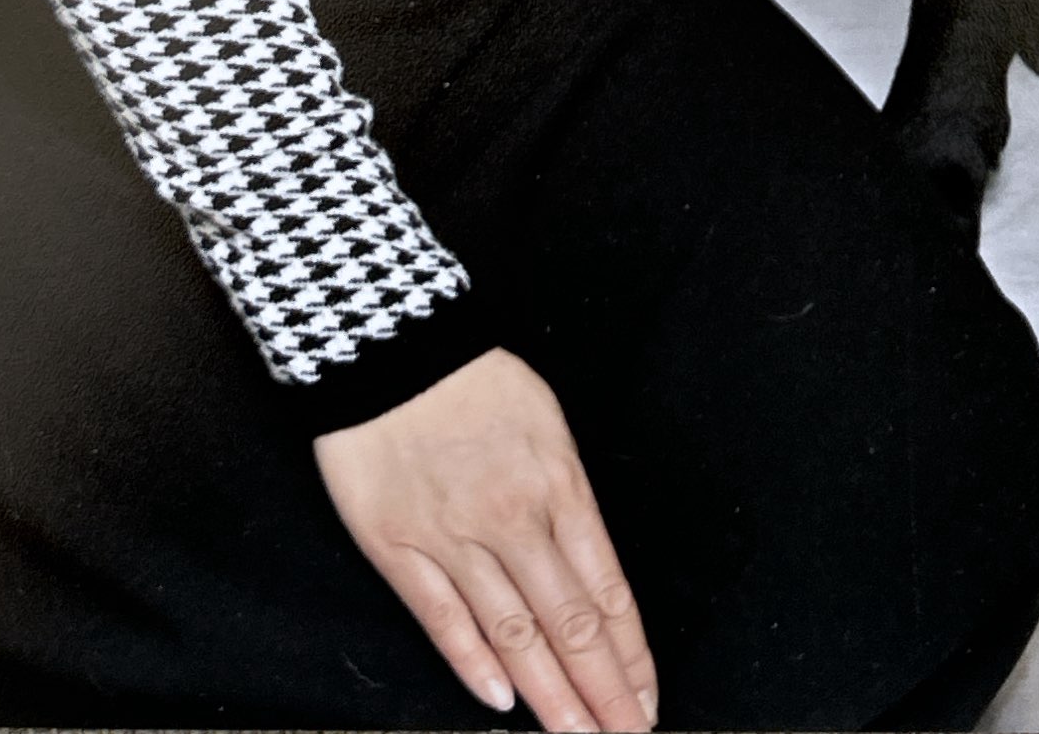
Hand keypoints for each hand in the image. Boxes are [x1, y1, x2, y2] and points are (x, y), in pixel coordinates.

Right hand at [314, 347, 657, 731]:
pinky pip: (440, 615)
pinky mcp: (396, 543)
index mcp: (559, 484)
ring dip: (550, 695)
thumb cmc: (475, 380)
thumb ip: (565, 499)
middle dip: (602, 693)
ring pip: (512, 632)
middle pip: (568, 624)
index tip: (647, 702)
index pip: (606, 591)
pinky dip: (472, 661)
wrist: (392, 340)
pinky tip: (499, 701)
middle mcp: (514, 517)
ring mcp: (453, 535)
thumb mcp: (546, 424)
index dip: (629, 656)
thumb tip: (586, 570)